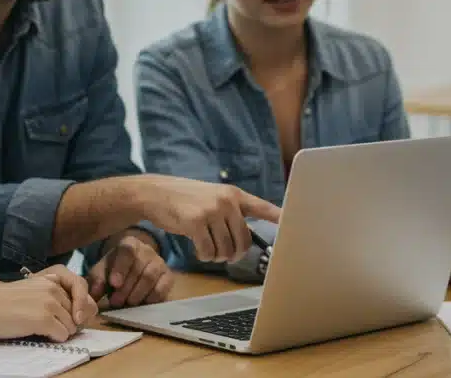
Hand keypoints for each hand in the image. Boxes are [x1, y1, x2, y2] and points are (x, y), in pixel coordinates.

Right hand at [0, 266, 98, 341]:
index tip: (72, 317)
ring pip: (71, 326)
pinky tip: (39, 334)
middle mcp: (53, 288)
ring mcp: (50, 303)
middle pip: (76, 312)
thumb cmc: (0, 302)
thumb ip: (52, 293)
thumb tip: (80, 311)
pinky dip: (54, 338)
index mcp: (51, 278)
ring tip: (39, 329)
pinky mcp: (44, 319)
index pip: (80, 293)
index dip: (78, 307)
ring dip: (59, 331)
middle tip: (48, 326)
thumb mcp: (31, 289)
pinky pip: (63, 335)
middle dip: (67, 322)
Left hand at [88, 229, 174, 307]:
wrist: (130, 270)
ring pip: (150, 277)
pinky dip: (151, 298)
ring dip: (137, 294)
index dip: (121, 268)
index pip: (127, 251)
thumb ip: (96, 281)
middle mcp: (147, 250)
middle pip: (139, 267)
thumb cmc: (113, 270)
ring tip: (127, 304)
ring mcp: (160, 262)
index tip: (114, 284)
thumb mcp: (101, 272)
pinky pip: (162, 288)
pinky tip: (141, 304)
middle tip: (116, 302)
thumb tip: (95, 294)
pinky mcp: (168, 277)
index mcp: (129, 243)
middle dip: (126, 288)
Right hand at [137, 175, 281, 262]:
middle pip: (244, 241)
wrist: (154, 193)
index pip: (263, 207)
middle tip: (224, 255)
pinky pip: (208, 252)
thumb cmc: (184, 199)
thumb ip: (230, 212)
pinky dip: (204, 256)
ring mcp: (211, 211)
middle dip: (234, 254)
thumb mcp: (212, 197)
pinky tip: (197, 249)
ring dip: (217, 256)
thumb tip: (245, 239)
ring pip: (226, 249)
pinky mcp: (195, 222)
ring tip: (207, 248)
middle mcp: (226, 201)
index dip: (280, 218)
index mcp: (234, 194)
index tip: (295, 226)